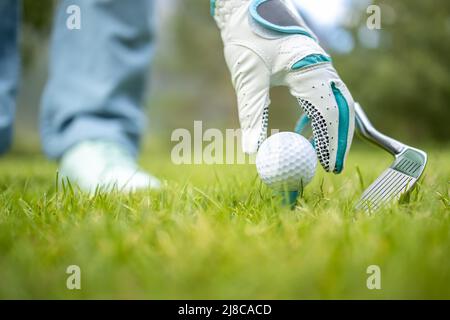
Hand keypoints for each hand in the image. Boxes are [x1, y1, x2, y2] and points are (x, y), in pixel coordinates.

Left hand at [212, 0, 354, 172]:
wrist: (246, 5)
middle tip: (334, 166)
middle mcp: (321, 65)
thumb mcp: (248, 75)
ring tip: (325, 154)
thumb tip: (252, 151)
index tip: (328, 166)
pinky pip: (323, 95)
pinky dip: (320, 116)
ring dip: (333, 129)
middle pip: (341, 108)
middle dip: (340, 139)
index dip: (331, 142)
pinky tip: (309, 131)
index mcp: (311, 67)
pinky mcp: (309, 65)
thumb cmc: (247, 34)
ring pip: (335, 102)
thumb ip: (252, 112)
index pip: (329, 111)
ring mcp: (318, 64)